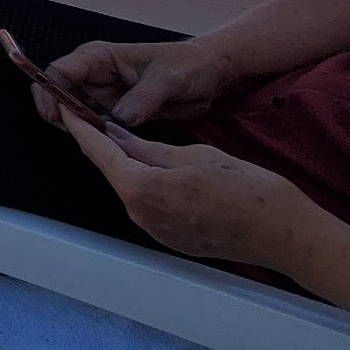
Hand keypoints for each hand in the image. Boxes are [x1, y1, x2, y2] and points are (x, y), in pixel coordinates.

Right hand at [43, 39, 225, 126]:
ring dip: (72, 126)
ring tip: (91, 141)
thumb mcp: (169, 78)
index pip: (59, 71)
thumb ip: (144, 97)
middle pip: (55, 91)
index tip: (56, 116)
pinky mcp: (111, 111)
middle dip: (55, 112)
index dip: (50, 93)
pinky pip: (89, 123)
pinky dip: (89, 135)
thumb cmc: (188, 66)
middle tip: (70, 133)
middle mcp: (93, 75)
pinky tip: (103, 145)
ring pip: (69, 110)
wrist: (207, 76)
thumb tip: (120, 118)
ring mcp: (101, 94)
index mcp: (100, 57)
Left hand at [60, 116, 319, 270]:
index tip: (67, 109)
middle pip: (111, 171)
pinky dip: (146, 185)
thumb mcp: (193, 155)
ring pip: (129, 188)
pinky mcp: (168, 240)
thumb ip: (148, 148)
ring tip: (128, 140)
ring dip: (126, 165)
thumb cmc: (245, 188)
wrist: (283, 234)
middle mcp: (139, 213)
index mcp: (141, 187)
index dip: (80, 127)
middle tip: (96, 118)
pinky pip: (148, 205)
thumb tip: (117, 136)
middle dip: (103, 145)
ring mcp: (153, 230)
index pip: (98, 151)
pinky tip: (157, 171)